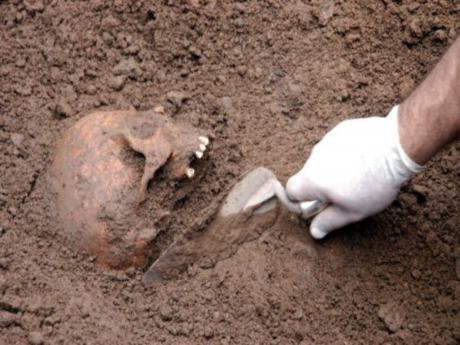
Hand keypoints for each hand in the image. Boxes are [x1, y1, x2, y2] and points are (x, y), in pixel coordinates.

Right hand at [286, 106, 422, 238]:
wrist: (395, 147)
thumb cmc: (373, 183)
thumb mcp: (352, 211)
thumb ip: (329, 221)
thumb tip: (314, 232)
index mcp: (312, 180)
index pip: (291, 191)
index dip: (300, 200)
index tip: (318, 204)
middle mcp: (314, 158)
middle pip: (309, 175)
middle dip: (322, 184)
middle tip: (345, 192)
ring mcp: (327, 141)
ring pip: (323, 159)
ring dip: (334, 167)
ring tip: (360, 173)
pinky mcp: (341, 129)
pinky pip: (337, 145)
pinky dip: (345, 152)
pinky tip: (365, 157)